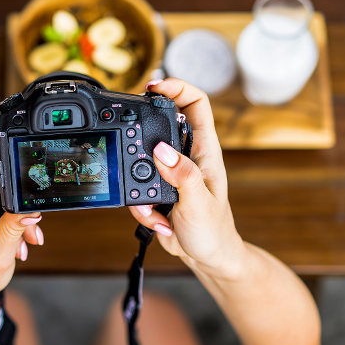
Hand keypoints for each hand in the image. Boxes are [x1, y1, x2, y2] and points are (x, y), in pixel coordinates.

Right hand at [129, 78, 245, 277]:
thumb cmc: (214, 231)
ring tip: (156, 209)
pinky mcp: (157, 191)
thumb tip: (162, 150)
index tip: (155, 86)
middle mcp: (187, 157)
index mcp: (204, 151)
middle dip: (141, 140)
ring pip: (140, 162)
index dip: (177, 87)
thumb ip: (182, 175)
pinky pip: (135, 190)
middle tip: (130, 148)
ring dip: (138, 186)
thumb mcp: (199, 203)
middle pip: (159, 126)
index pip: (196, 104)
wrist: (208, 258)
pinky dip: (140, 208)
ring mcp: (170, 173)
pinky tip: (159, 221)